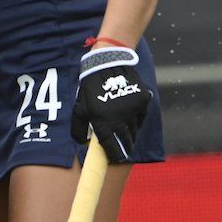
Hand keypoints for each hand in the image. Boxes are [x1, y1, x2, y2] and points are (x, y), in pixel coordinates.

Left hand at [71, 46, 151, 162]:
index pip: (113, 148)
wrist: (107, 64)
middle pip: (126, 143)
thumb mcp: (80, 106)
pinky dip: (136, 120)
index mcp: (104, 123)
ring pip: (134, 130)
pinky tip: (129, 116)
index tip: (116, 158)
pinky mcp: (143, 102)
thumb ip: (78, 127)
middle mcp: (121, 119)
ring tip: (125, 133)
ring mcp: (133, 111)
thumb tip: (81, 142)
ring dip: (130, 134)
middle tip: (123, 150)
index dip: (115, 156)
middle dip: (125, 148)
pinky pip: (141, 117)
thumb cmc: (90, 87)